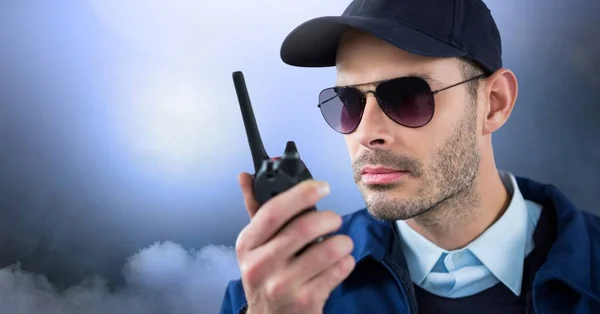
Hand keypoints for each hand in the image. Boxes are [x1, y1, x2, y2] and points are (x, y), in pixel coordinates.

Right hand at [235, 173, 354, 313]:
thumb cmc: (266, 275)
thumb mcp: (255, 246)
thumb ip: (255, 210)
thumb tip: (245, 175)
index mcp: (247, 244)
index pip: (273, 211)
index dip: (300, 193)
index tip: (321, 186)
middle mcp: (260, 265)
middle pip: (304, 228)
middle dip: (329, 218)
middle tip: (335, 220)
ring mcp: (283, 286)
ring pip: (328, 249)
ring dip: (343, 241)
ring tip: (341, 243)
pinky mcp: (306, 301)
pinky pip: (339, 270)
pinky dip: (346, 261)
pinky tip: (339, 263)